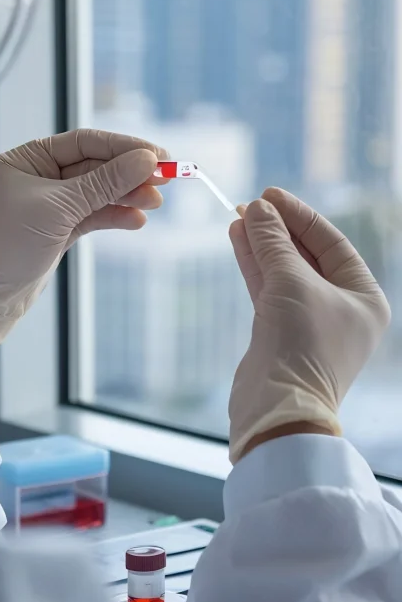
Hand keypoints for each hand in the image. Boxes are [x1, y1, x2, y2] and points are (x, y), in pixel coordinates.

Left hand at [0, 129, 167, 362]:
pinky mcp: (58, 231)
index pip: (84, 142)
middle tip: (166, 179)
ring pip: (97, 193)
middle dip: (129, 173)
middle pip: (95, 166)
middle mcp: (37, 177)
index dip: (124, 146)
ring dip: (127, 195)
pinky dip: (115, 217)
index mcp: (27, 159)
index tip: (158, 155)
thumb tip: (146, 159)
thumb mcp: (58, 209)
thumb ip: (104, 182)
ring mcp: (49, 205)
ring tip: (155, 203)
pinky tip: (137, 220)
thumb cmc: (6, 246)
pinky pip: (93, 216)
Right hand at [228, 188, 389, 463]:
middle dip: (278, 230)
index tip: (270, 194)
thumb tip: (258, 208)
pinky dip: (254, 265)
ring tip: (238, 217)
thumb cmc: (301, 344)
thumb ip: (274, 242)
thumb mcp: (291, 282)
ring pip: (284, 272)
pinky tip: (238, 240)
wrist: (278, 407)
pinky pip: (269, 290)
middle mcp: (341, 309)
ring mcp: (310, 322)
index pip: (332, 243)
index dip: (300, 216)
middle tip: (251, 204)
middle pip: (307, 256)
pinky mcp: (281, 333)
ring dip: (261, 245)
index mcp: (364, 297)